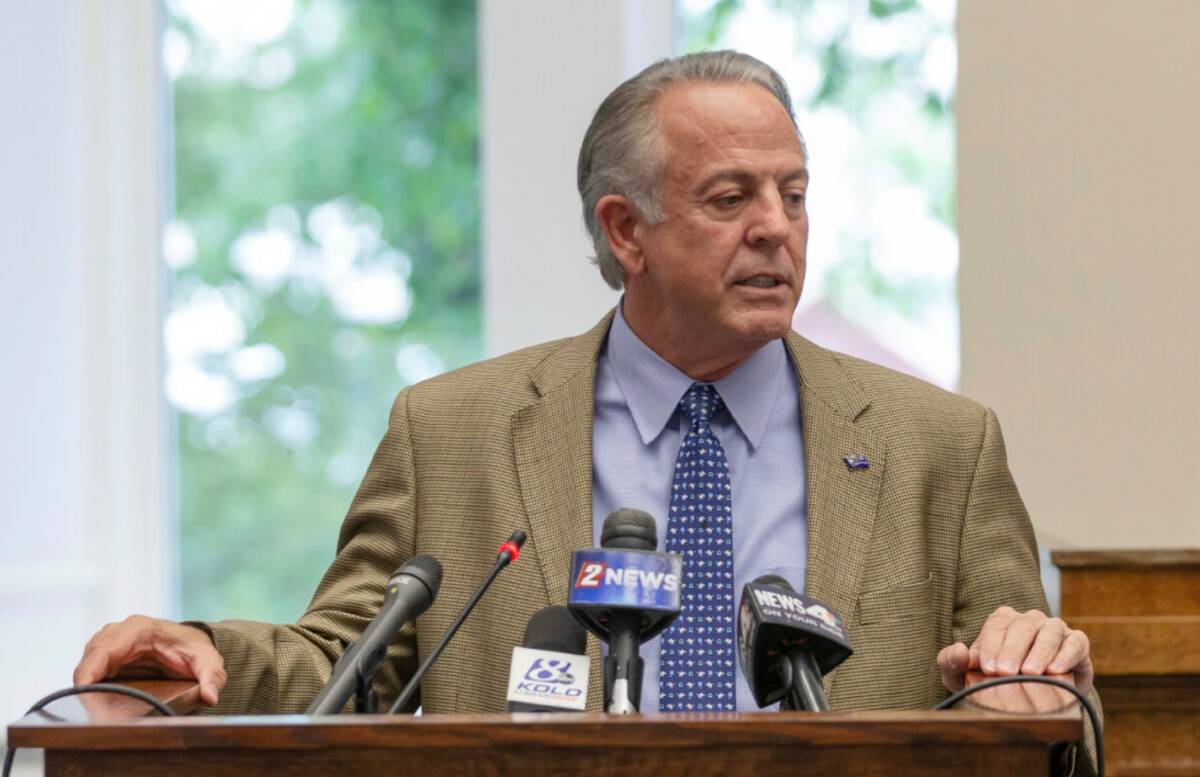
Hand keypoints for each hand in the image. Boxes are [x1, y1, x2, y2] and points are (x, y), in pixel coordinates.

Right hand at [73, 615, 226, 705]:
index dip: (89, 672)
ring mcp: (112, 641)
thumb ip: (211, 677)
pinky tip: (95, 699)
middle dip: (85, 682)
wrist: (193, 644)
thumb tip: (210, 697)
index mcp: (138, 629)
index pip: (103, 649)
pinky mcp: (109, 653)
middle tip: (85, 708)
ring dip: (86, 683)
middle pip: (90, 657)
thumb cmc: (196, 650)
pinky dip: (91, 682)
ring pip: (87, 662)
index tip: (83, 694)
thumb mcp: (208, 662)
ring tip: (90, 706)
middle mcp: (120, 631)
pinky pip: (92, 667)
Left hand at [937, 606, 1092, 694]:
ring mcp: (1055, 629)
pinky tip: (1056, 671)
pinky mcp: (1077, 643)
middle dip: (1012, 649)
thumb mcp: (966, 677)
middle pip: (1022, 626)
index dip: (991, 645)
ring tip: (1030, 673)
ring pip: (1049, 632)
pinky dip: (1066, 655)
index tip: (987, 668)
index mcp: (1003, 620)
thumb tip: (959, 649)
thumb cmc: (996, 682)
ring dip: (1040, 652)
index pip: (996, 625)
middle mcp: (1030, 620)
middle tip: (1006, 672)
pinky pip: (1076, 643)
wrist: (1036, 700)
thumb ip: (952, 663)